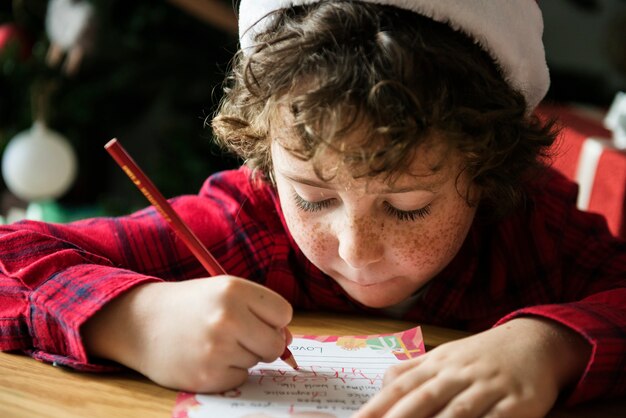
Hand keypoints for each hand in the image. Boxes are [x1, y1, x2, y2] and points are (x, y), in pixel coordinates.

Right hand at [83, 276, 292, 392]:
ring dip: (242, 355)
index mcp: (234, 289)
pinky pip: (241, 377)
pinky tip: (206, 358)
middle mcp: (227, 317)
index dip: (272, 318)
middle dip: (264, 341)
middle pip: (277, 342)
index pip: (283, 313)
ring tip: (213, 342)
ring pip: (258, 360)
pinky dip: (228, 371)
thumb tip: (288, 342)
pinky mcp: (209, 376)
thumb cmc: (190, 306)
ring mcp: (218, 349)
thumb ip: (259, 310)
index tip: (255, 317)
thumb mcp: (223, 292)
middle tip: (238, 334)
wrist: (141, 324)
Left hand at [354, 317, 589, 417]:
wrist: (536, 341)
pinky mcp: (518, 401)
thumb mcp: (444, 357)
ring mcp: (488, 386)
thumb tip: (382, 383)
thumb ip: (412, 369)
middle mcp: (458, 373)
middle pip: (422, 399)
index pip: (400, 387)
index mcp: (436, 364)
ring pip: (457, 411)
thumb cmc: (480, 356)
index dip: (376, 406)